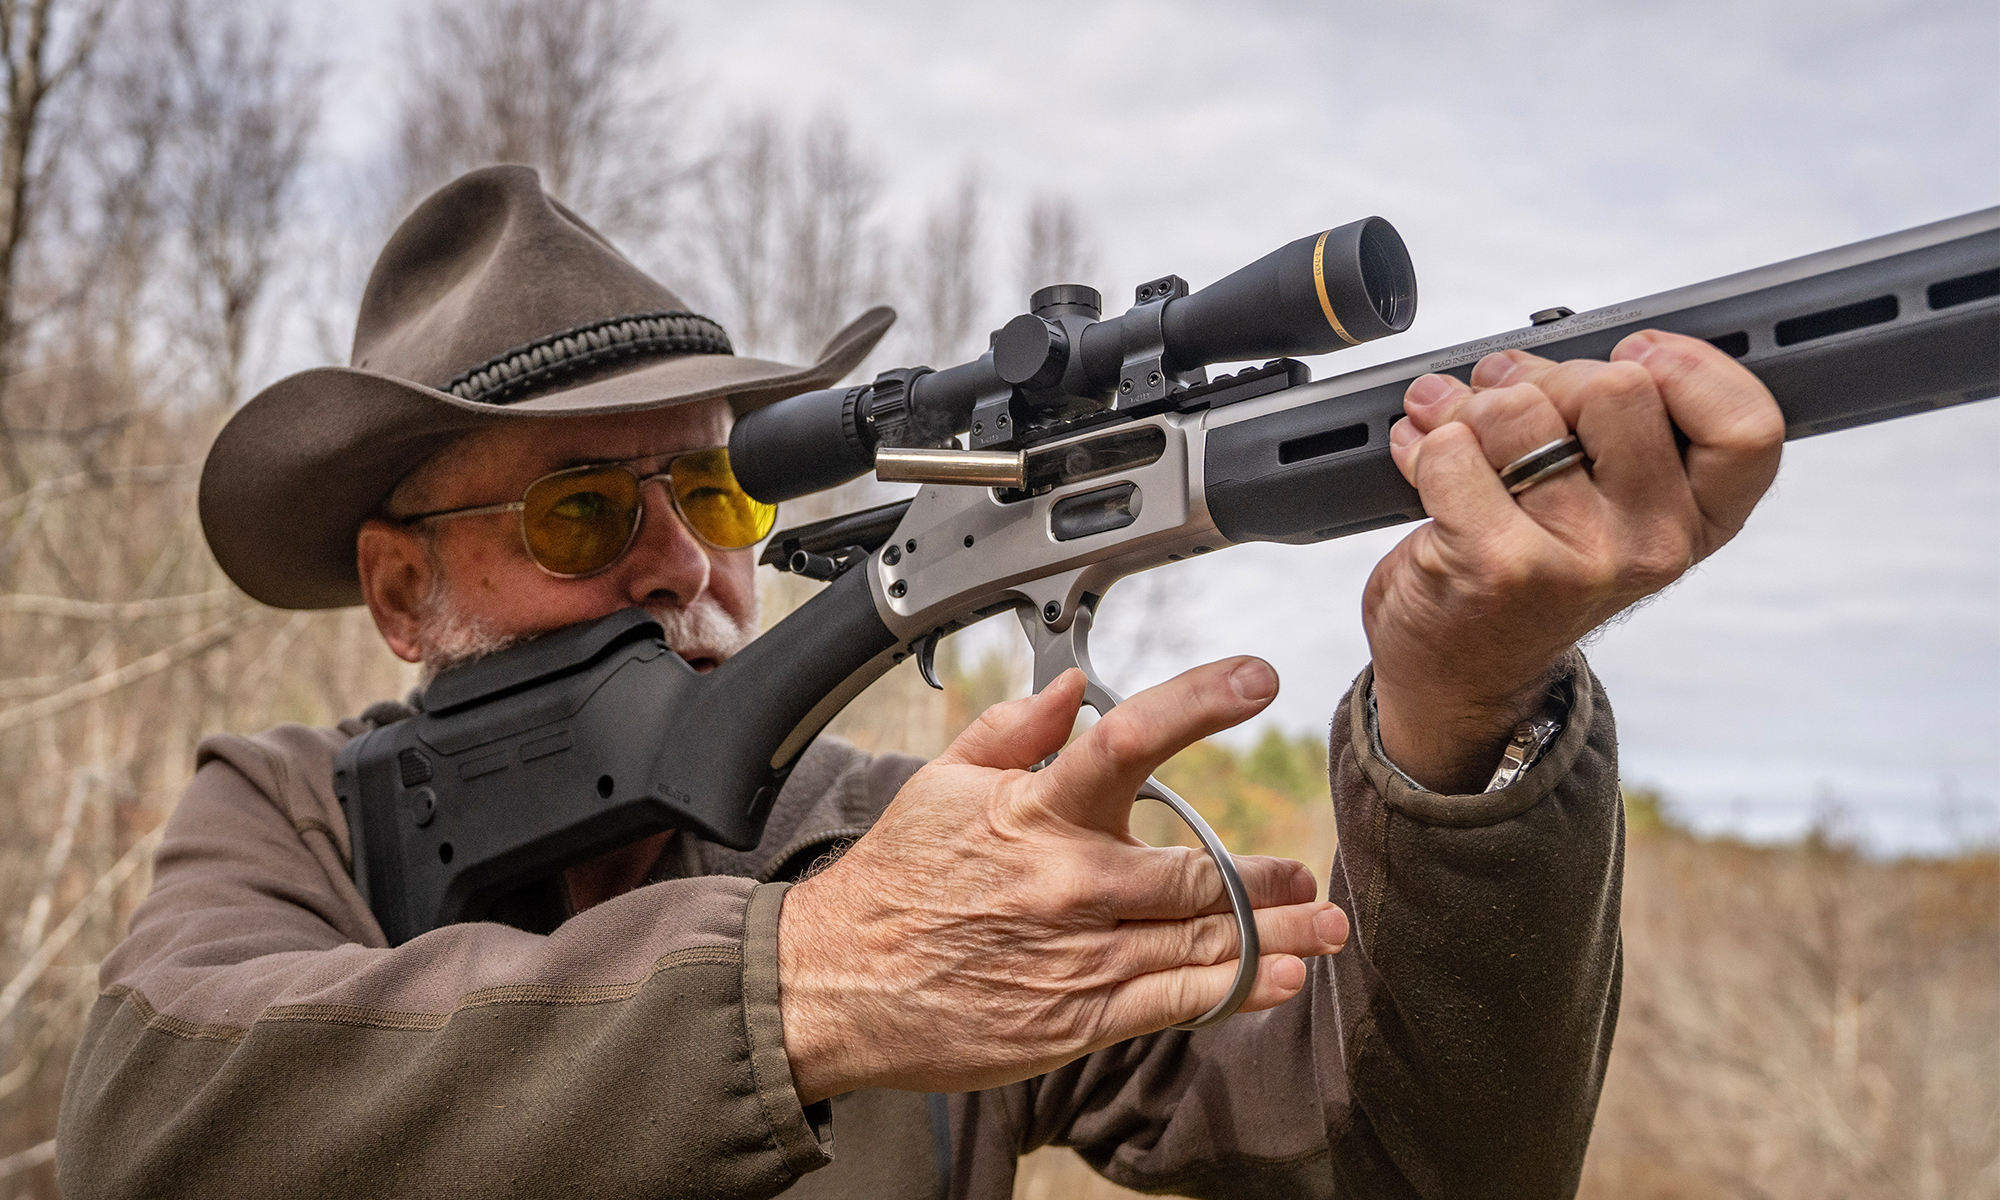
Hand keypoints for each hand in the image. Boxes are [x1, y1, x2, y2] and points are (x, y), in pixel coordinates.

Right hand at [777, 659, 1349, 1102]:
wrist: (836, 984)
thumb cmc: (894, 881)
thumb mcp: (939, 785)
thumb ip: (1012, 730)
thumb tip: (1071, 688)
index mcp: (1034, 812)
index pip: (1129, 741)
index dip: (1199, 702)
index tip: (1256, 677)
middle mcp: (1069, 881)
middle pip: (1197, 870)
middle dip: (1267, 873)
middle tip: (1307, 869)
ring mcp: (1080, 955)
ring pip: (1202, 940)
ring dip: (1277, 933)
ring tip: (1325, 923)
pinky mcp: (1078, 1016)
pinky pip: (1176, 1001)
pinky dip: (1237, 989)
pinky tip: (1280, 978)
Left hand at [1368, 330, 1783, 792]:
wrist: (1461, 673)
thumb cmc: (1528, 572)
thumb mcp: (1603, 504)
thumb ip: (1606, 428)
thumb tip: (1533, 356)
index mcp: (1696, 520)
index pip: (1748, 427)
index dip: (1692, 367)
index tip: (1638, 356)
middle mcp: (1652, 544)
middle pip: (1616, 386)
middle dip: (1545, 378)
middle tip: (1512, 405)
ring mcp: (1579, 558)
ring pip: (1518, 409)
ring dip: (1470, 409)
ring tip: (1459, 438)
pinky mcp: (1499, 566)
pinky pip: (1450, 449)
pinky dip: (1423, 445)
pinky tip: (1423, 465)